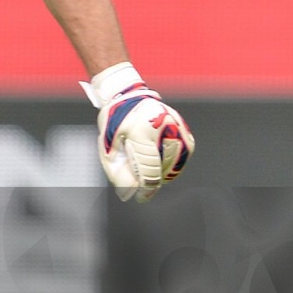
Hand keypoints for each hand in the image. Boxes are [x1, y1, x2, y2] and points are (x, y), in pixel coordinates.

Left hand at [83, 63, 193, 202]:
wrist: (127, 96)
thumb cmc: (114, 122)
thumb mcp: (108, 148)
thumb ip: (118, 173)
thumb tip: (130, 195)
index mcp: (141, 131)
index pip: (149, 170)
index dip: (146, 188)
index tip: (141, 197)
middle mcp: (164, 127)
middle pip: (164, 168)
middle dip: (152, 178)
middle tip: (141, 177)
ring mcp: (177, 126)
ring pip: (177, 163)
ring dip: (164, 171)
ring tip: (150, 167)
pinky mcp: (185, 129)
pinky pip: (184, 154)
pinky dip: (174, 162)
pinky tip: (161, 160)